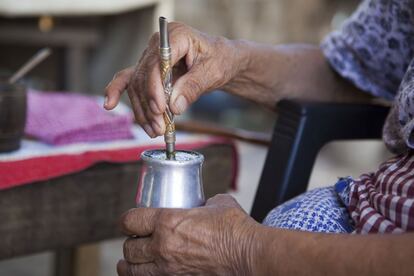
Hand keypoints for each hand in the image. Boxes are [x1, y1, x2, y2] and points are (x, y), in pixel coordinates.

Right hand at [104, 22, 244, 136]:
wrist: (220, 60)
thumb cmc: (219, 61)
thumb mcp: (212, 73)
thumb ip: (193, 87)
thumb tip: (175, 106)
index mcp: (176, 36)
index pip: (157, 63)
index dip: (155, 87)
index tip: (160, 109)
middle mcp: (157, 44)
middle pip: (144, 76)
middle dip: (150, 105)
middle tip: (160, 127)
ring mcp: (150, 57)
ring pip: (137, 85)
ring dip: (143, 110)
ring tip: (154, 130)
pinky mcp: (147, 70)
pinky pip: (129, 80)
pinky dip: (118, 92)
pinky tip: (109, 104)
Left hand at [117, 194, 258, 275]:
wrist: (247, 253)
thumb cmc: (234, 228)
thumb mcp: (216, 204)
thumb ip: (202, 203)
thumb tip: (203, 205)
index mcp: (168, 222)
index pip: (130, 220)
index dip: (126, 220)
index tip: (129, 221)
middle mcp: (162, 246)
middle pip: (129, 248)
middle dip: (130, 243)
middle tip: (136, 239)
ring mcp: (168, 268)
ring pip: (133, 270)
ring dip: (130, 264)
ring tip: (132, 260)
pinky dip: (145, 275)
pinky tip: (148, 271)